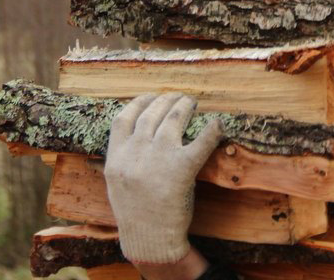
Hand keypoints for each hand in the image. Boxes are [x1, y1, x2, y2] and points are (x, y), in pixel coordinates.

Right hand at [105, 93, 222, 265]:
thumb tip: (134, 135)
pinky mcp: (182, 168)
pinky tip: (217, 124)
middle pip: (152, 113)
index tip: (150, 96)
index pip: (124, 118)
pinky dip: (211, 130)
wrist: (149, 238)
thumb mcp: (116, 183)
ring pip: (173, 119)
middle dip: (166, 100)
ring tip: (191, 102)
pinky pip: (201, 142)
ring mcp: (159, 159)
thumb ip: (123, 158)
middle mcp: (135, 153)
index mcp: (116, 157)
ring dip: (184, 106)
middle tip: (178, 97)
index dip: (139, 102)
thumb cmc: (135, 212)